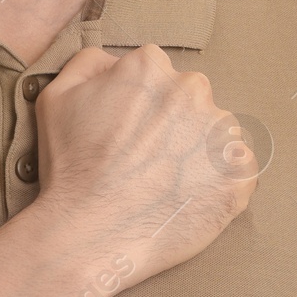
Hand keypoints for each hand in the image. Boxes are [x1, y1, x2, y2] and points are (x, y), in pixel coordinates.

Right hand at [30, 44, 256, 286]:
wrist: (89, 233)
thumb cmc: (70, 167)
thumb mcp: (57, 96)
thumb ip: (90, 64)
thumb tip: (117, 62)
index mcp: (150, 67)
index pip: (155, 76)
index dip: (140, 106)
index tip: (129, 133)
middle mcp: (192, 90)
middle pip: (188, 100)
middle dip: (172, 125)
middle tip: (145, 161)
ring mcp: (220, 132)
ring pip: (214, 134)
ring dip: (197, 152)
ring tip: (165, 184)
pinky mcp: (239, 172)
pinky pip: (237, 170)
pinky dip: (218, 182)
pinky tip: (187, 198)